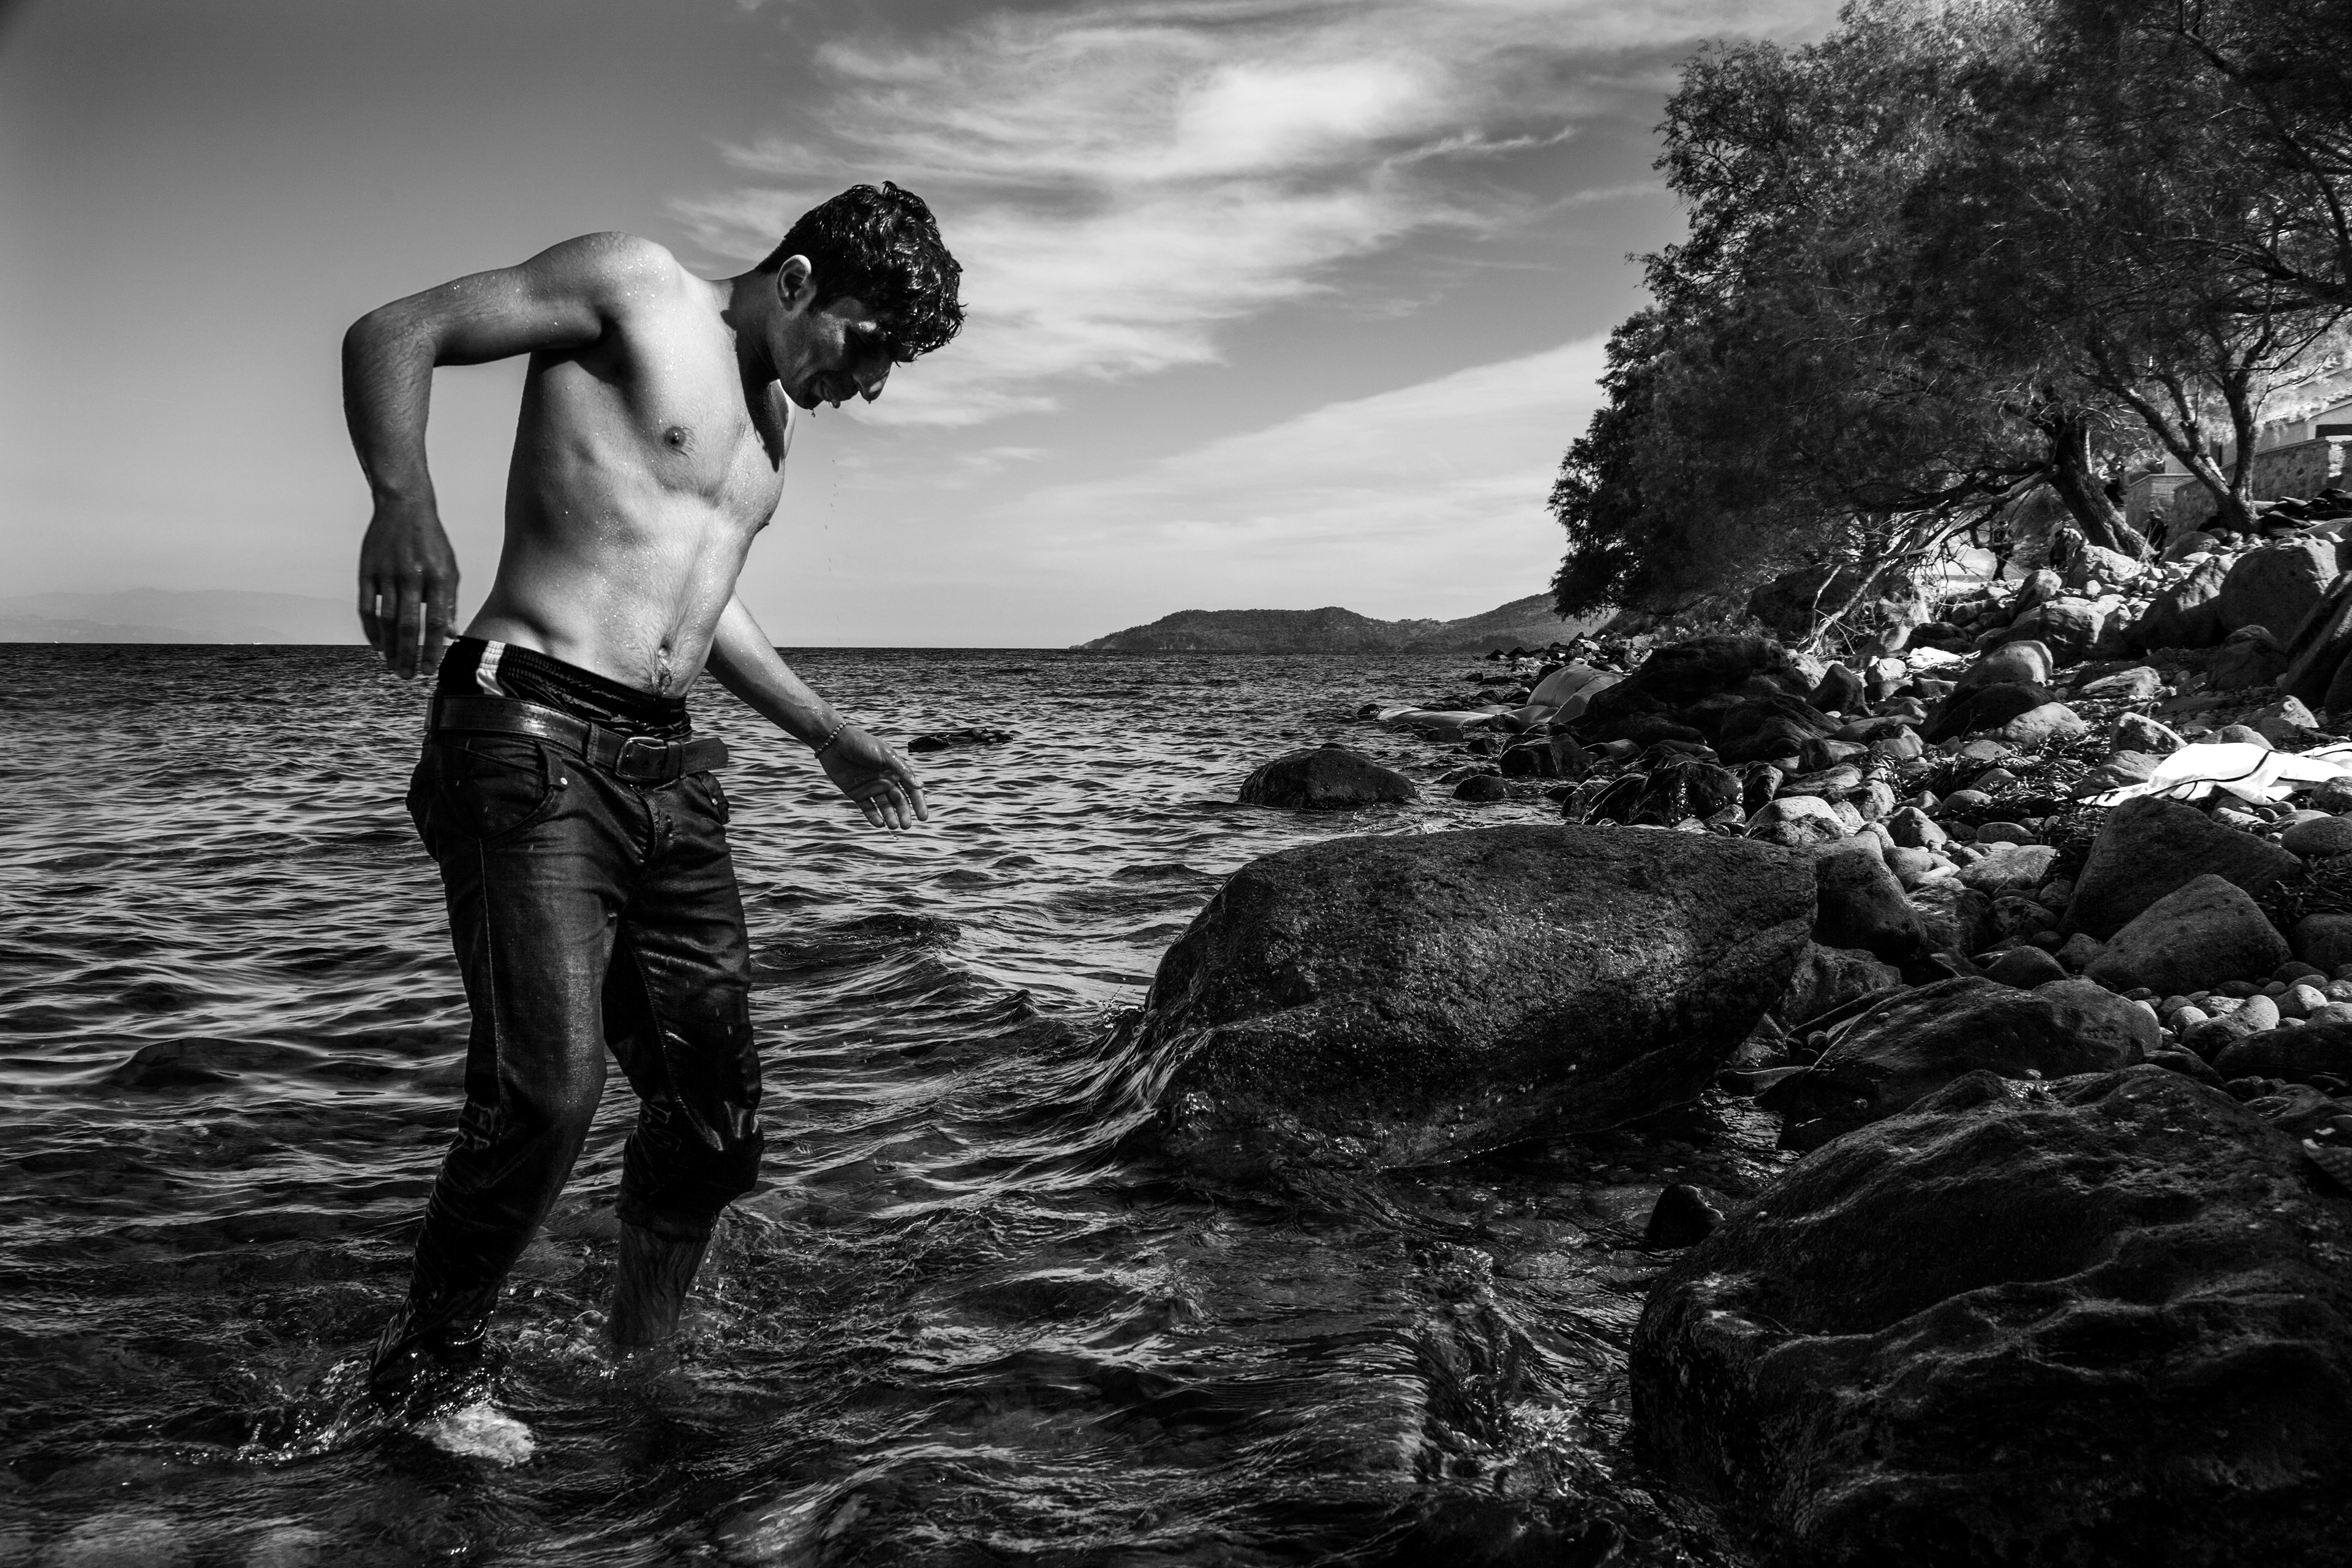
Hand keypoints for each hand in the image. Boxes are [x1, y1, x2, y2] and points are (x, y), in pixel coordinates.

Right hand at [358, 498, 458, 677]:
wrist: (404, 507)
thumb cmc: (431, 542)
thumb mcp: (449, 568)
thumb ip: (449, 601)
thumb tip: (451, 635)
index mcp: (437, 577)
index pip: (435, 623)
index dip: (432, 650)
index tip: (430, 671)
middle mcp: (412, 576)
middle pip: (408, 626)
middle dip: (408, 655)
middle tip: (407, 676)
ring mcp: (387, 573)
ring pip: (386, 620)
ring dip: (389, 648)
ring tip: (393, 666)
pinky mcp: (368, 571)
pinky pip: (367, 607)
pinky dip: (371, 629)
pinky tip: (377, 645)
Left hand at [817, 724, 928, 830]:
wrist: (834, 742)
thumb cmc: (862, 743)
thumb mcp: (885, 754)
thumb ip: (902, 770)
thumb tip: (920, 786)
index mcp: (895, 770)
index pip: (911, 789)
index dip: (918, 803)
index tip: (923, 817)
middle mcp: (885, 780)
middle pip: (899, 801)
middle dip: (904, 813)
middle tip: (906, 825)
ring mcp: (871, 788)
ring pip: (885, 807)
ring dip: (890, 817)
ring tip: (892, 826)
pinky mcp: (857, 793)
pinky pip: (868, 808)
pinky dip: (874, 817)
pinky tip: (879, 823)